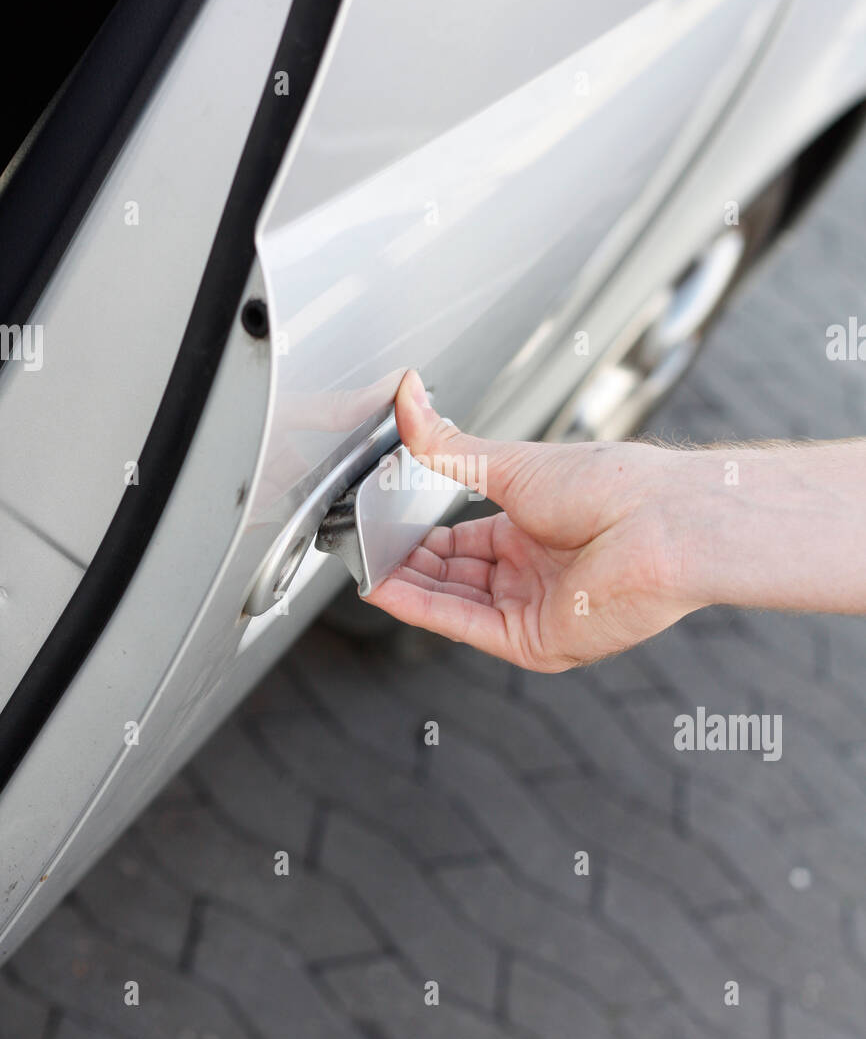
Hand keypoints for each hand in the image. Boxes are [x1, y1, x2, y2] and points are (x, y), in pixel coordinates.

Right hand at [363, 371, 698, 670]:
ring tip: (365, 566)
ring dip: (409, 586)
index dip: (419, 538)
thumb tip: (408, 396)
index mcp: (534, 531)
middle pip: (454, 577)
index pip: (461, 545)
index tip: (380, 525)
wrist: (659, 522)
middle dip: (407, 564)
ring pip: (455, 604)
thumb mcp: (512, 463)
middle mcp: (534, 574)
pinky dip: (423, 609)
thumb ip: (448, 446)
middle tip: (363, 547)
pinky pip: (468, 626)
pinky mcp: (537, 641)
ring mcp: (535, 610)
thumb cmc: (613, 487)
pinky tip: (387, 589)